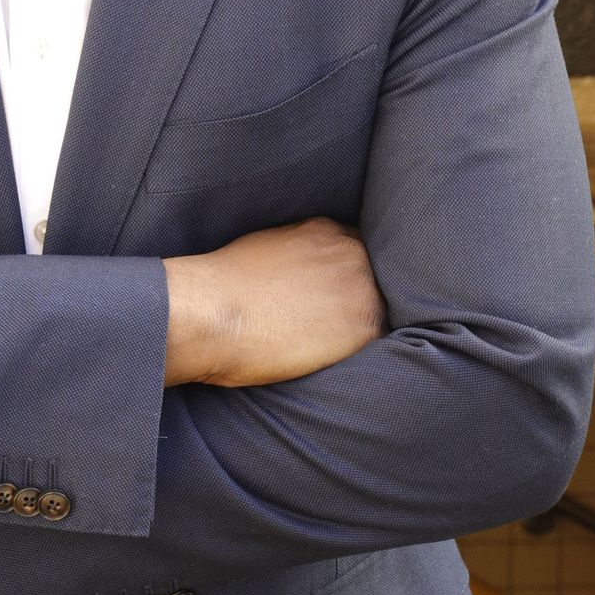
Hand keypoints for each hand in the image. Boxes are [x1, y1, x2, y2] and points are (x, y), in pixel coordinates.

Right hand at [163, 220, 385, 388]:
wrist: (210, 313)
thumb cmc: (222, 286)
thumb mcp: (263, 248)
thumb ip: (297, 255)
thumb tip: (303, 277)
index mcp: (325, 232)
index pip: (357, 254)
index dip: (348, 280)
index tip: (336, 300)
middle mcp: (352, 253)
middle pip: (377, 280)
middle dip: (361, 302)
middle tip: (337, 327)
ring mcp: (362, 289)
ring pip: (384, 311)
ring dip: (365, 328)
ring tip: (336, 348)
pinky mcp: (364, 328)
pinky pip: (382, 343)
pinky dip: (366, 354)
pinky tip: (340, 362)